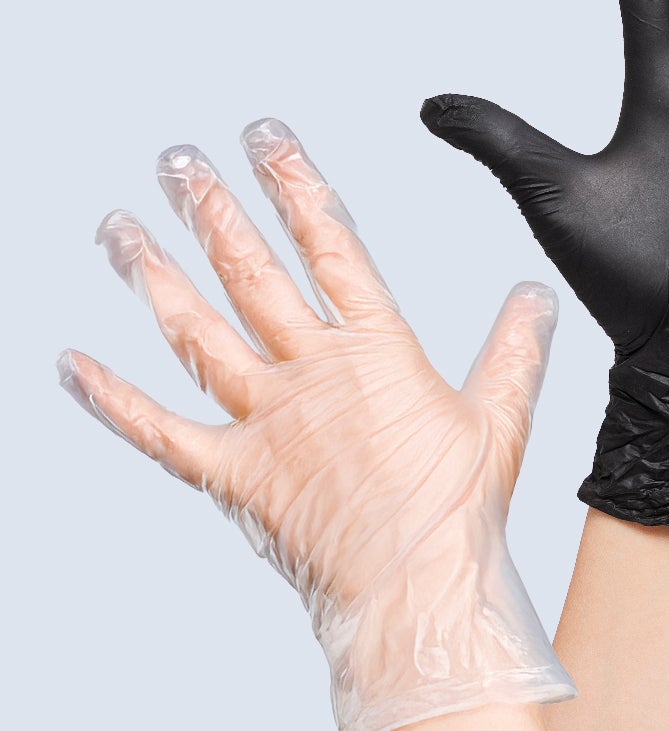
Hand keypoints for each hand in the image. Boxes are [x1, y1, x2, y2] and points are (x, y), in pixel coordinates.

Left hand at [60, 119, 573, 730]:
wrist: (417, 591)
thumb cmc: (458, 515)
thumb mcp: (501, 421)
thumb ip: (514, 351)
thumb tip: (534, 297)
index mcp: (378, 353)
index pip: (330, 248)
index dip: (296, 188)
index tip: (268, 140)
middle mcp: (313, 375)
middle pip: (251, 275)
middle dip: (212, 211)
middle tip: (178, 161)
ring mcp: (266, 424)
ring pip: (197, 334)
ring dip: (155, 277)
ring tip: (119, 227)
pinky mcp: (234, 476)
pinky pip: (160, 432)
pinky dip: (114, 401)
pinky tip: (72, 366)